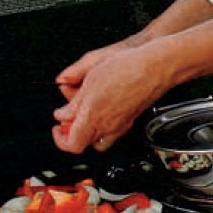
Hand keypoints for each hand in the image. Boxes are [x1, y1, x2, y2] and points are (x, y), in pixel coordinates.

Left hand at [52, 40, 168, 152]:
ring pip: (97, 140)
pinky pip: (111, 133)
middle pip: (83, 143)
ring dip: (86, 132)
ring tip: (82, 117)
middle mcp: (107, 126)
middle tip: (67, 119)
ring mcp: (120, 125)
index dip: (60, 139)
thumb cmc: (127, 68)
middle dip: (72, 133)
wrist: (156, 68)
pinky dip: (102, 127)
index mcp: (93, 117)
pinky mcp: (129, 120)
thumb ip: (74, 103)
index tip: (56, 127)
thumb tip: (63, 114)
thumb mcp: (91, 79)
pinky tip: (101, 111)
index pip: (71, 144)